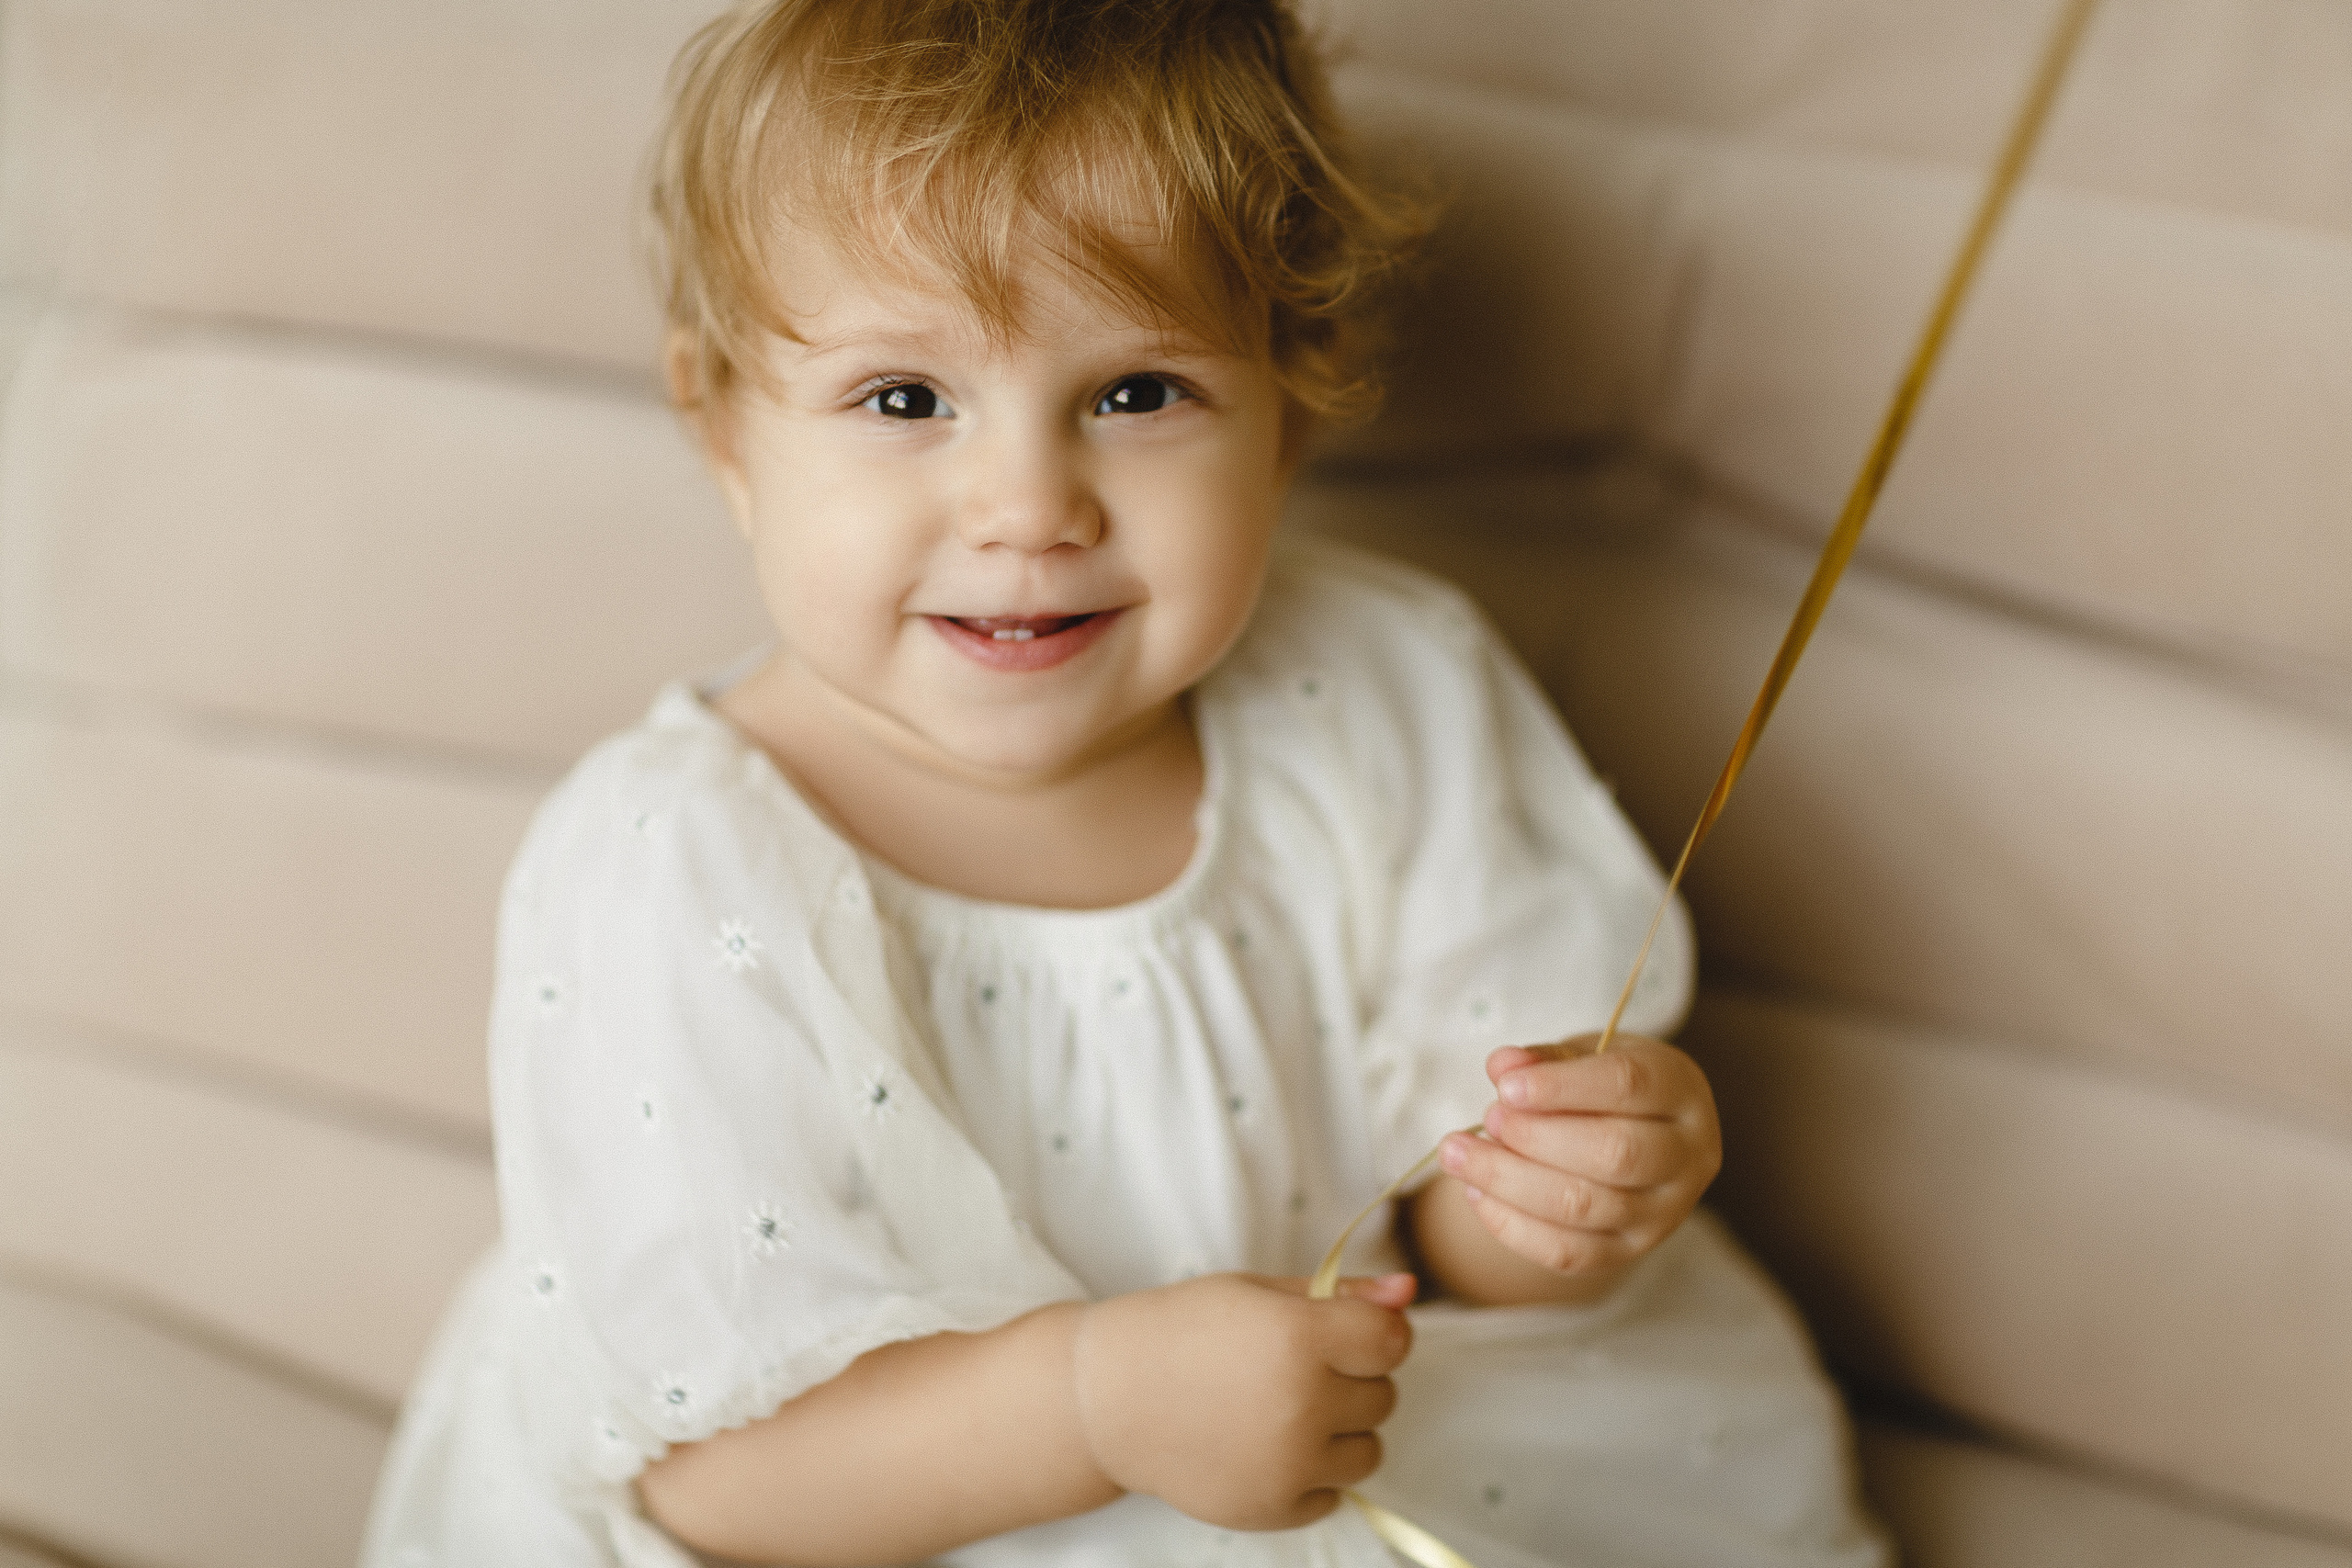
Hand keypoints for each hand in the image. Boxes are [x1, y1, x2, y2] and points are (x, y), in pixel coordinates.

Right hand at [1072, 1272, 1413, 1530]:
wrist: (1108, 1397)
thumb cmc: (1183, 1330)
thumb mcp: (1257, 1293)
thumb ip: (1339, 1293)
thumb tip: (1409, 1291)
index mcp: (1299, 1337)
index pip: (1393, 1340)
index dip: (1375, 1333)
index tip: (1346, 1332)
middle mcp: (1301, 1404)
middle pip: (1383, 1396)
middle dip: (1352, 1379)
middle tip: (1294, 1368)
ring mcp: (1288, 1464)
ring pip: (1369, 1450)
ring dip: (1341, 1431)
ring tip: (1284, 1410)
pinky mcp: (1273, 1508)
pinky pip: (1334, 1493)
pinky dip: (1311, 1474)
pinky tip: (1265, 1445)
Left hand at [1437, 1034, 1720, 1281]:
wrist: (1634, 1136)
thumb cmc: (1604, 1085)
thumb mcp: (1583, 1055)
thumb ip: (1544, 1058)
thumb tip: (1503, 1066)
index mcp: (1681, 1091)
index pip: (1627, 1085)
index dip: (1561, 1087)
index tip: (1505, 1087)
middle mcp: (1688, 1157)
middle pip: (1613, 1155)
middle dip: (1535, 1139)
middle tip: (1487, 1119)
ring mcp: (1665, 1213)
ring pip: (1585, 1208)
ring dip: (1509, 1181)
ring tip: (1460, 1154)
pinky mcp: (1630, 1253)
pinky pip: (1569, 1253)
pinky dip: (1512, 1226)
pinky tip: (1475, 1193)